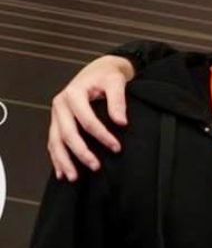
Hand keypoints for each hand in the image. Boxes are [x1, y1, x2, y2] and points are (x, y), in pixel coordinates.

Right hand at [47, 55, 134, 180]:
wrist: (98, 70)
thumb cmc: (107, 75)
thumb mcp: (115, 82)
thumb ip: (118, 100)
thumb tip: (121, 122)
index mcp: (73, 94)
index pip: (87, 120)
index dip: (102, 135)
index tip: (116, 147)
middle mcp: (60, 105)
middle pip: (67, 133)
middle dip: (80, 152)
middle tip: (95, 166)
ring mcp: (56, 115)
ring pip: (55, 141)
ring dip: (63, 160)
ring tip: (74, 177)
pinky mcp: (57, 122)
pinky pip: (53, 142)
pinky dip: (56, 158)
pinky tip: (62, 172)